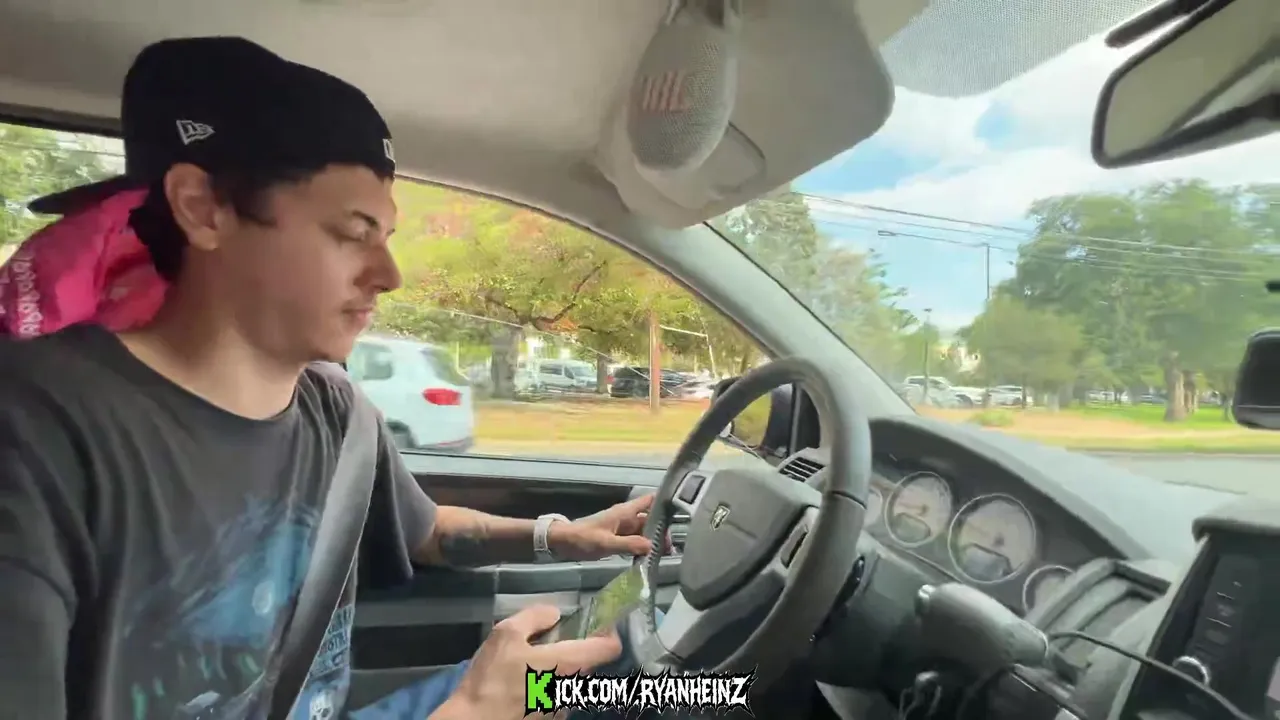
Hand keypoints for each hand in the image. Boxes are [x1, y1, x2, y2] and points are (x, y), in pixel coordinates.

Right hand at [429, 605, 621, 719]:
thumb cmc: (492, 678)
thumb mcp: (506, 634)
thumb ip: (535, 617)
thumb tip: (555, 614)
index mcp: (569, 664)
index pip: (610, 647)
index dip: (607, 631)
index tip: (595, 622)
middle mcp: (574, 689)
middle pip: (588, 663)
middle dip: (574, 648)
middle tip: (549, 640)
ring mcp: (563, 708)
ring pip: (571, 681)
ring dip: (559, 669)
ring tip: (529, 664)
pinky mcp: (550, 719)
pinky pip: (558, 696)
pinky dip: (548, 686)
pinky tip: (523, 684)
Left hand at [549, 493, 673, 560]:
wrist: (562, 543)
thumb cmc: (583, 539)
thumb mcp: (606, 543)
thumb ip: (629, 544)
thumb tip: (652, 546)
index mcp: (624, 512)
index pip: (650, 501)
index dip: (664, 504)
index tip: (679, 513)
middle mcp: (626, 517)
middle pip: (650, 519)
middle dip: (661, 531)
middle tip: (669, 548)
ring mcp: (621, 528)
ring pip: (643, 531)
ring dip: (653, 541)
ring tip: (663, 555)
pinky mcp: (617, 538)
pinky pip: (635, 540)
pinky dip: (642, 546)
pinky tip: (648, 557)